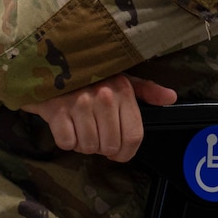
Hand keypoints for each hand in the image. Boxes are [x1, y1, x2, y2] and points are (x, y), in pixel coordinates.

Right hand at [25, 74, 175, 162]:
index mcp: (122, 90)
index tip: (118, 153)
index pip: (134, 136)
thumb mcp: (120, 77)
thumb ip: (146, 89)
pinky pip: (67, 142)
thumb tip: (171, 97)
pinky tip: (65, 126)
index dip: (126, 153)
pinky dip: (66, 140)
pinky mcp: (56, 110)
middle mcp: (103, 96)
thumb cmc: (87, 75)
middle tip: (94, 135)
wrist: (46, 65)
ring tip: (79, 129)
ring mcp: (78, 103)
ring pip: (88, 147)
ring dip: (83, 144)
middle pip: (110, 145)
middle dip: (102, 148)